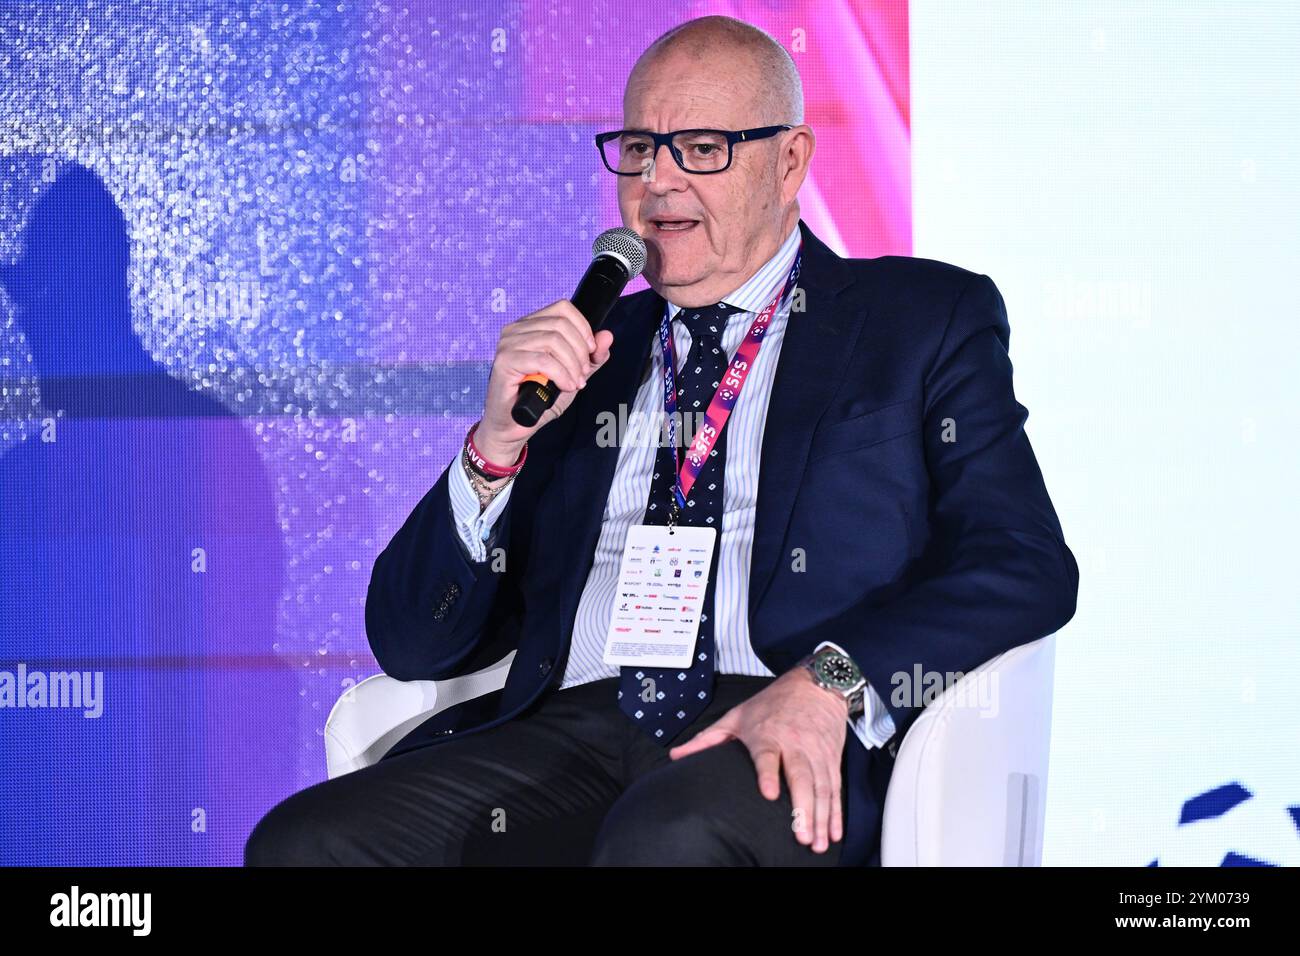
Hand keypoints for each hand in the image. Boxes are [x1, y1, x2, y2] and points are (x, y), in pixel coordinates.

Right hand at [476, 299, 614, 463]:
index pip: (562, 308)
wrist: (514, 426)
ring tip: (575, 383)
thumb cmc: (538, 400)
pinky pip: (543, 360)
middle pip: (560, 324)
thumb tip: (606, 336)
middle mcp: (516, 330)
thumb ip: (591, 357)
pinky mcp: (505, 362)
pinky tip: (565, 387)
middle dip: (580, 351)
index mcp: (530, 325)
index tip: (591, 351)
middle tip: (582, 374)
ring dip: (572, 365)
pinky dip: (560, 374)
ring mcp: (508, 344)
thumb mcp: (573, 375)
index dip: (583, 328)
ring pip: (553, 340)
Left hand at [668, 666, 848, 852]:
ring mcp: (815, 752)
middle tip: (800, 835)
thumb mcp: (736, 715)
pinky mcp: (831, 758)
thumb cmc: (772, 702)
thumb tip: (677, 755)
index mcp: (768, 733)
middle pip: (800, 777)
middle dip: (802, 808)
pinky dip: (836, 812)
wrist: (815, 684)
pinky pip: (834, 788)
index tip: (769, 794)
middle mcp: (795, 743)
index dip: (768, 774)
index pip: (767, 755)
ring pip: (821, 787)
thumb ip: (707, 738)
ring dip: (821, 816)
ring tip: (817, 843)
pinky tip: (834, 832)